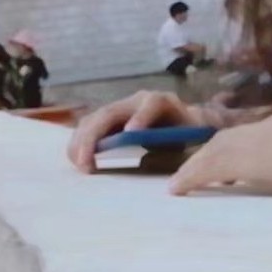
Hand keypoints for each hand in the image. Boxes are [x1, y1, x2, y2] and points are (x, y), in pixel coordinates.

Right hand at [66, 90, 206, 172]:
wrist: (185, 122)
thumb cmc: (191, 133)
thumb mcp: (195, 137)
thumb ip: (190, 145)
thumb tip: (185, 171)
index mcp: (163, 101)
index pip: (152, 104)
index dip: (141, 117)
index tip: (130, 133)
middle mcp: (137, 100)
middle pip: (110, 111)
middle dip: (94, 135)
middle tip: (86, 162)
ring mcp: (120, 108)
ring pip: (94, 118)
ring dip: (81, 140)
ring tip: (78, 164)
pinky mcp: (109, 119)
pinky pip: (88, 126)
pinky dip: (79, 142)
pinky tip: (76, 159)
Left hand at [167, 112, 271, 195]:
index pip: (249, 137)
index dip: (231, 150)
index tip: (220, 164)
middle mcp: (267, 129)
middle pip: (225, 141)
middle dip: (206, 156)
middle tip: (189, 174)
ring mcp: (257, 140)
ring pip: (213, 151)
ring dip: (194, 166)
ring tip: (179, 184)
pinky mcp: (250, 159)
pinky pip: (210, 167)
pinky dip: (192, 177)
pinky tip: (178, 189)